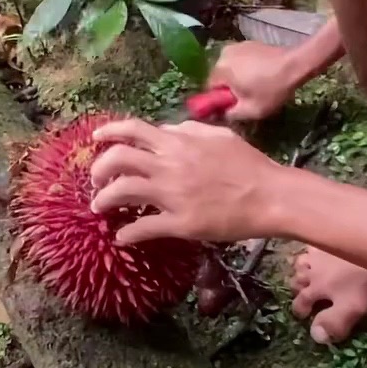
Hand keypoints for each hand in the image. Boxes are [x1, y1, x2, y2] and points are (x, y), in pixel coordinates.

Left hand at [89, 118, 287, 244]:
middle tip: (95, 181)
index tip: (95, 140)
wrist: (271, 196)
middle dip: (99, 169)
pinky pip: (143, 228)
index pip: (133, 130)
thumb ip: (189, 129)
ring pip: (122, 192)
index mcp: (178, 142)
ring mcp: (173, 195)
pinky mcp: (181, 224)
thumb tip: (166, 129)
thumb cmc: (248, 164)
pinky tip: (122, 237)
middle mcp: (169, 165)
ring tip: (99, 208)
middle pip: (118, 159)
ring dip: (103, 200)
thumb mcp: (219, 135)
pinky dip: (127, 234)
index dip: (108, 132)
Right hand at [208, 41, 299, 120]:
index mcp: (219, 70)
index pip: (210, 89)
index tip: (234, 105)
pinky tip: (261, 74)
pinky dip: (245, 67)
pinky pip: (239, 60)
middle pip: (219, 77)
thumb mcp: (251, 110)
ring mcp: (235, 46)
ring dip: (237, 77)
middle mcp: (222, 55)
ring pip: (229, 68)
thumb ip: (230, 114)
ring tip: (256, 85)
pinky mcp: (248, 43)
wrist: (296, 63)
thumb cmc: (272, 88)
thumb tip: (218, 114)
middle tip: (247, 97)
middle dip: (229, 87)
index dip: (220, 99)